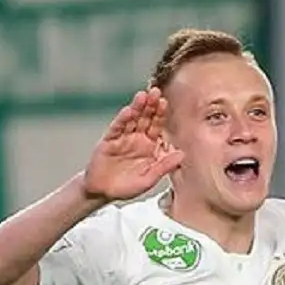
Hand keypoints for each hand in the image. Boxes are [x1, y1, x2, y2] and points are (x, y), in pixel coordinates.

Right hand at [82, 88, 184, 202]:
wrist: (103, 191)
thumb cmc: (127, 186)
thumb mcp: (149, 179)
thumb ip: (164, 166)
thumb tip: (181, 155)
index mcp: (150, 146)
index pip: (157, 127)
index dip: (160, 115)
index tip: (165, 103)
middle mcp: (138, 139)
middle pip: (146, 119)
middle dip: (150, 105)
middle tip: (156, 92)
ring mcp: (124, 138)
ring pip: (132, 120)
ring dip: (137, 108)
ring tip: (143, 96)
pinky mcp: (109, 140)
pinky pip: (117, 128)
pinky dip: (122, 120)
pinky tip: (128, 111)